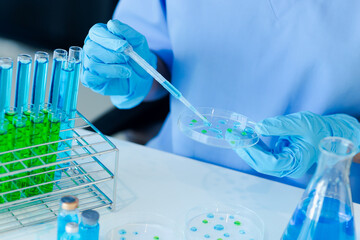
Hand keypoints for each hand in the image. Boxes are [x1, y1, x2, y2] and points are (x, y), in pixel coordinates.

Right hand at [82, 19, 156, 107]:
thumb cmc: (136, 58)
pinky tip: (120, 75)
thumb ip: (127, 32)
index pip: (96, 32)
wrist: (141, 78)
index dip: (109, 38)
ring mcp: (89, 64)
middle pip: (91, 48)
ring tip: (127, 69)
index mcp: (100, 36)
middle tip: (126, 58)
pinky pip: (90, 77)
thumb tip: (112, 24)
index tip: (124, 45)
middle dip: (111, 54)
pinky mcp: (90, 79)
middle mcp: (92, 48)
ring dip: (112, 67)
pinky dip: (108, 76)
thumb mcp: (138, 42)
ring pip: (92, 64)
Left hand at [235, 111, 359, 177]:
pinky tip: (244, 136)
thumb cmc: (319, 129)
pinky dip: (252, 146)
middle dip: (245, 150)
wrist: (329, 132)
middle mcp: (288, 167)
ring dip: (246, 148)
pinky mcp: (280, 158)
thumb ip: (279, 126)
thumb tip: (258, 128)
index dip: (253, 152)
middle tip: (232, 136)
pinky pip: (262, 155)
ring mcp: (283, 164)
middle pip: (261, 164)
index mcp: (296, 162)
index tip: (240, 139)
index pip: (270, 162)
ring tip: (235, 135)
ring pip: (259, 161)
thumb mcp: (300, 123)